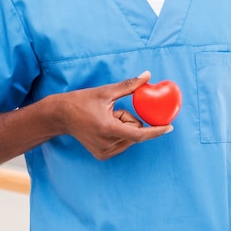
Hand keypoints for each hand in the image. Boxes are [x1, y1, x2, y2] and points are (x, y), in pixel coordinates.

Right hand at [57, 71, 172, 159]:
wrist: (61, 115)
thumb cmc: (82, 101)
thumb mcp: (106, 91)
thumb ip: (130, 85)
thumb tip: (148, 75)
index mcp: (108, 129)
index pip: (139, 134)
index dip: (156, 131)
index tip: (170, 127)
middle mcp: (107, 144)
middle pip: (134, 133)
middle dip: (130, 120)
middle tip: (114, 110)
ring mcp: (104, 152)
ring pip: (129, 139)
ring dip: (124, 127)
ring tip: (105, 118)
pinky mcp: (102, 155)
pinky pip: (122, 143)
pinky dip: (119, 133)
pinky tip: (103, 126)